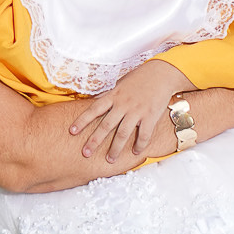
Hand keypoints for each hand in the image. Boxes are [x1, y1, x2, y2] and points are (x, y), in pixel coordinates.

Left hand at [69, 58, 191, 162]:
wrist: (161, 74)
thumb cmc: (139, 78)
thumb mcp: (120, 84)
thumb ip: (108, 95)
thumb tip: (94, 102)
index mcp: (114, 95)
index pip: (94, 109)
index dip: (82, 121)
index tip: (72, 131)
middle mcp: (124, 104)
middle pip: (106, 126)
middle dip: (94, 141)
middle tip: (86, 153)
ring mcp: (137, 111)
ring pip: (123, 133)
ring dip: (115, 148)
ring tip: (110, 160)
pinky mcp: (150, 116)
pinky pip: (144, 134)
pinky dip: (139, 145)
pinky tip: (135, 152)